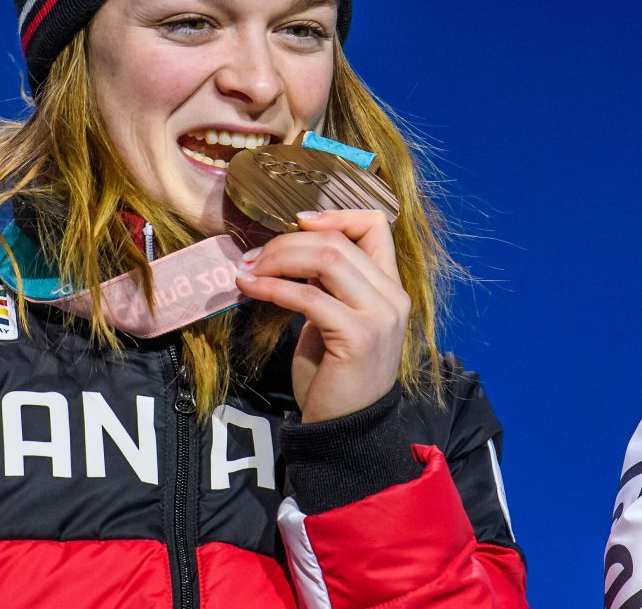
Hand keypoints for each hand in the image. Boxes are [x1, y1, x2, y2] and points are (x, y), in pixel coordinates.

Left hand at [234, 209, 409, 422]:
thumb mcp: (334, 316)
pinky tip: (249, 288)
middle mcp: (393, 295)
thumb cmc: (334, 371)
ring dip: (277, 259)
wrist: (344, 427)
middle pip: (337, 240)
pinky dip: (272, 287)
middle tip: (253, 258)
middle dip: (286, 242)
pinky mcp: (358, 336)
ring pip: (326, 258)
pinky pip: (308, 296)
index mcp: (389, 286)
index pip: (375, 225)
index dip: (335, 214)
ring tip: (248, 270)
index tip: (297, 222)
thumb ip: (326, 282)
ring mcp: (380, 315)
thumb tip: (287, 248)